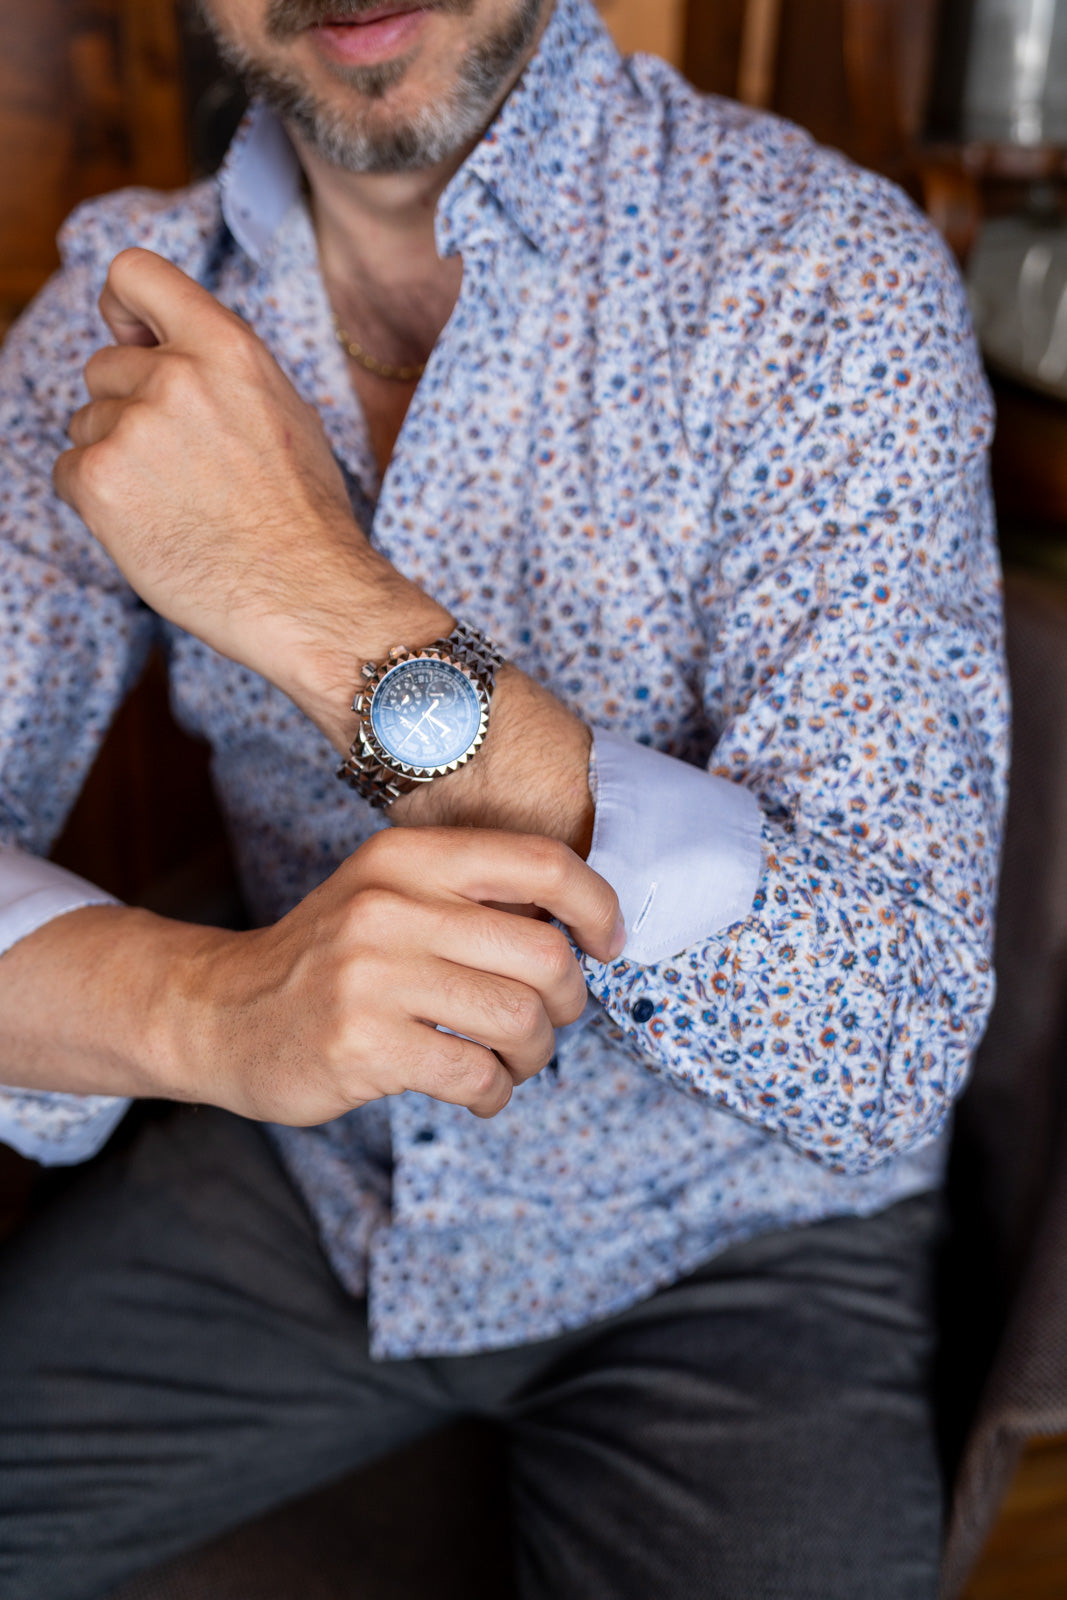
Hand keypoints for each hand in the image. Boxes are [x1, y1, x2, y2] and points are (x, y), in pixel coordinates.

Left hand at [53, 248, 449, 741]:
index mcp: (226, 347)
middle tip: (180, 465)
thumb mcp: (283, 408)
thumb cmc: (303, 515)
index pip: (132, 273)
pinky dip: (99, 501)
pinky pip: (68, 472)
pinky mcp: (98, 481)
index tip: (132, 340)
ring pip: (85, 423)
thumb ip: (218, 367)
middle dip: (127, 408)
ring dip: (115, 458)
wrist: (306, 592)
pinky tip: (151, 526)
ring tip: (176, 503)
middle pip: (103, 367)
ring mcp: (131, 427)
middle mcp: (174, 376)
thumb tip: (158, 346)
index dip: (123, 309)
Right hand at [184, 827, 624, 1124]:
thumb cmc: (331, 958)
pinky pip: (476, 1074)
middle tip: (548, 1017)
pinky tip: (476, 1089)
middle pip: (545, 954)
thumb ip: (471, 898)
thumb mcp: (390, 894)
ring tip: (509, 1060)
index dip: (597, 904)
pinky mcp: (362, 1045)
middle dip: (567, 1001)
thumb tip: (581, 926)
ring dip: (534, 1055)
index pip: (540, 863)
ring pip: (519, 1020)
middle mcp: (390, 905)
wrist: (221, 1012)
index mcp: (408, 857)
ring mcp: (372, 976)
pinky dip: (494, 1092)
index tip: (607, 942)